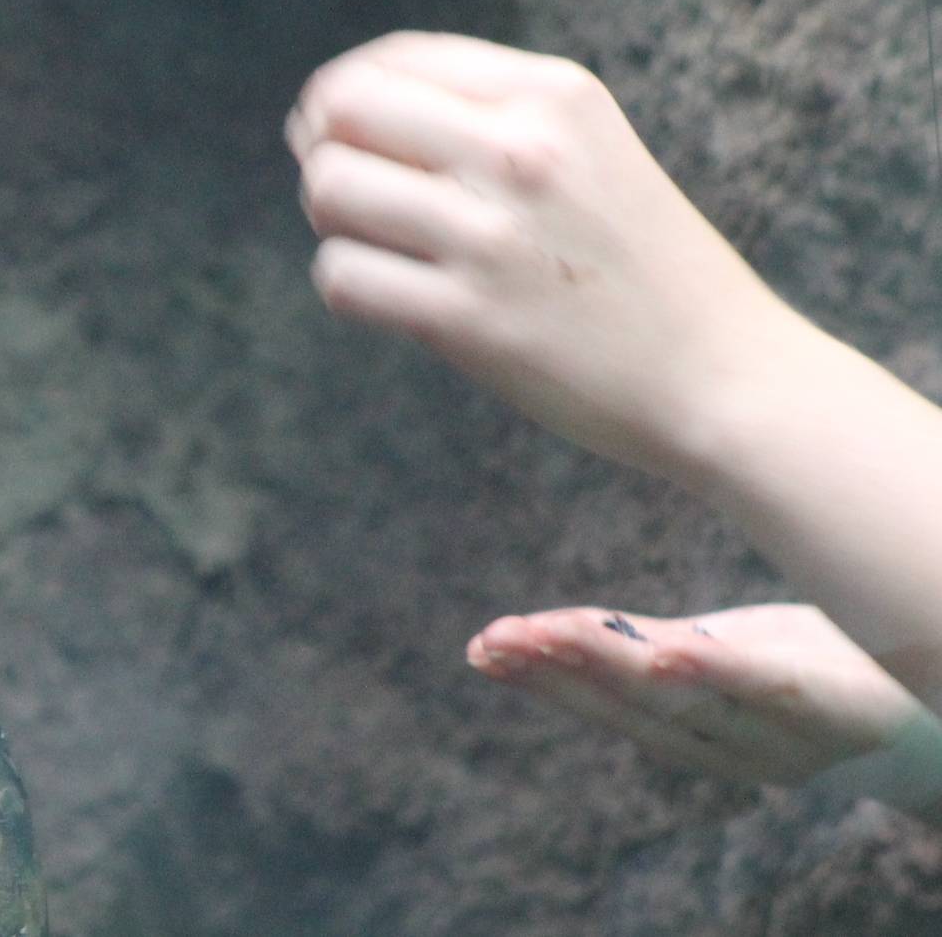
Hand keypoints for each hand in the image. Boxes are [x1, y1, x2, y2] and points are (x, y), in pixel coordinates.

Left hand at [289, 32, 795, 473]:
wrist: (725, 376)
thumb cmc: (639, 261)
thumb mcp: (586, 147)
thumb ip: (485, 114)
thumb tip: (336, 109)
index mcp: (551, 95)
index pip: (389, 61)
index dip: (341, 97)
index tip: (345, 135)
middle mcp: (521, 152)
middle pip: (341, 111)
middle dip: (321, 148)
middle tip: (349, 192)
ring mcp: (493, 237)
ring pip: (328, 189)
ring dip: (331, 219)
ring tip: (376, 244)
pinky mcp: (471, 320)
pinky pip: (343, 278)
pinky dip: (347, 284)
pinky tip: (390, 296)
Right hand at [467, 602, 941, 819]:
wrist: (937, 718)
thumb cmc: (828, 677)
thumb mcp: (731, 657)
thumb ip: (661, 648)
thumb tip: (569, 631)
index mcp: (701, 735)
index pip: (607, 703)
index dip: (543, 678)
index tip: (484, 647)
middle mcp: (735, 750)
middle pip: (631, 703)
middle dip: (555, 669)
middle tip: (492, 641)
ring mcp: (785, 733)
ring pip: (681, 698)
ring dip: (608, 665)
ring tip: (547, 636)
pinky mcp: (836, 706)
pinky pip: (767, 689)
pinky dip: (714, 674)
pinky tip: (666, 654)